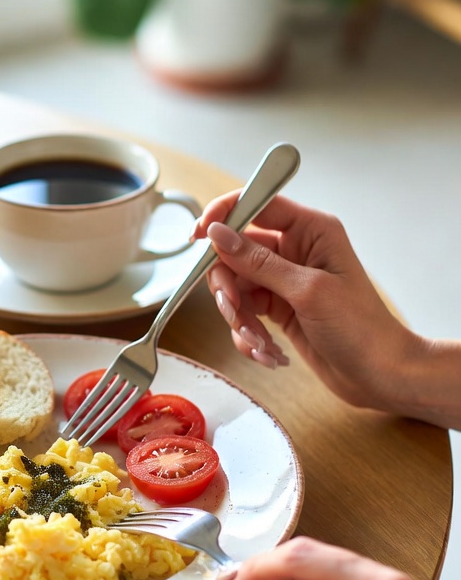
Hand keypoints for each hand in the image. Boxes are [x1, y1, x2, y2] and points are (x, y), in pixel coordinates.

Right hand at [193, 193, 423, 414]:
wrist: (380, 375)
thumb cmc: (361, 328)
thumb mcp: (307, 291)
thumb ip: (259, 262)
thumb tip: (218, 234)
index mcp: (310, 230)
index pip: (257, 204)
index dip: (224, 214)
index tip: (199, 236)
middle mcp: (295, 249)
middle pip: (235, 250)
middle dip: (229, 285)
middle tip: (233, 311)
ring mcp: (284, 280)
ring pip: (235, 285)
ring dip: (239, 318)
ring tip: (259, 343)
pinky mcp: (278, 308)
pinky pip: (244, 312)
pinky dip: (248, 335)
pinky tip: (268, 353)